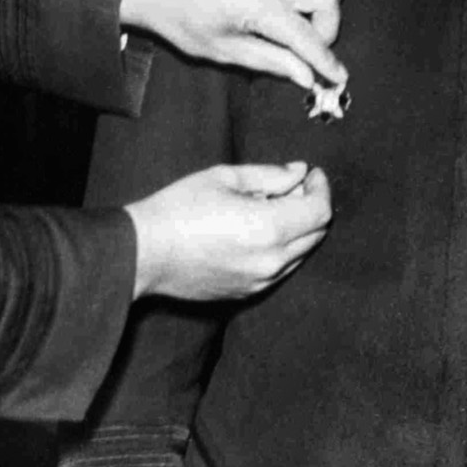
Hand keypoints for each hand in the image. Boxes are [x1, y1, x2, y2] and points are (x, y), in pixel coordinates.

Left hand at [119, 0, 345, 91]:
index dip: (325, 59)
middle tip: (309, 46)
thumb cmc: (182, 20)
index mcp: (253, 0)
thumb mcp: (222, 50)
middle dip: (328, 28)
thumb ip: (270, 61)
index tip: (338, 76)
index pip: (305, 34)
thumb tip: (307, 76)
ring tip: (310, 15)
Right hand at [126, 162, 330, 301]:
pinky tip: (256, 231)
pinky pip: (279, 269)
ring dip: (297, 229)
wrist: (144, 252)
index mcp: (269, 228)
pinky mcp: (247, 293)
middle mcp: (272, 260)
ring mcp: (261, 281)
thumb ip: (269, 175)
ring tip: (272, 207)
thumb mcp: (224, 178)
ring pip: (300, 254)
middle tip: (294, 187)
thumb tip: (298, 173)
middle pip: (315, 234)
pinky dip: (280, 248)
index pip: (319, 211)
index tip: (312, 175)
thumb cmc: (179, 208)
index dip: (321, 188)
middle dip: (311, 206)